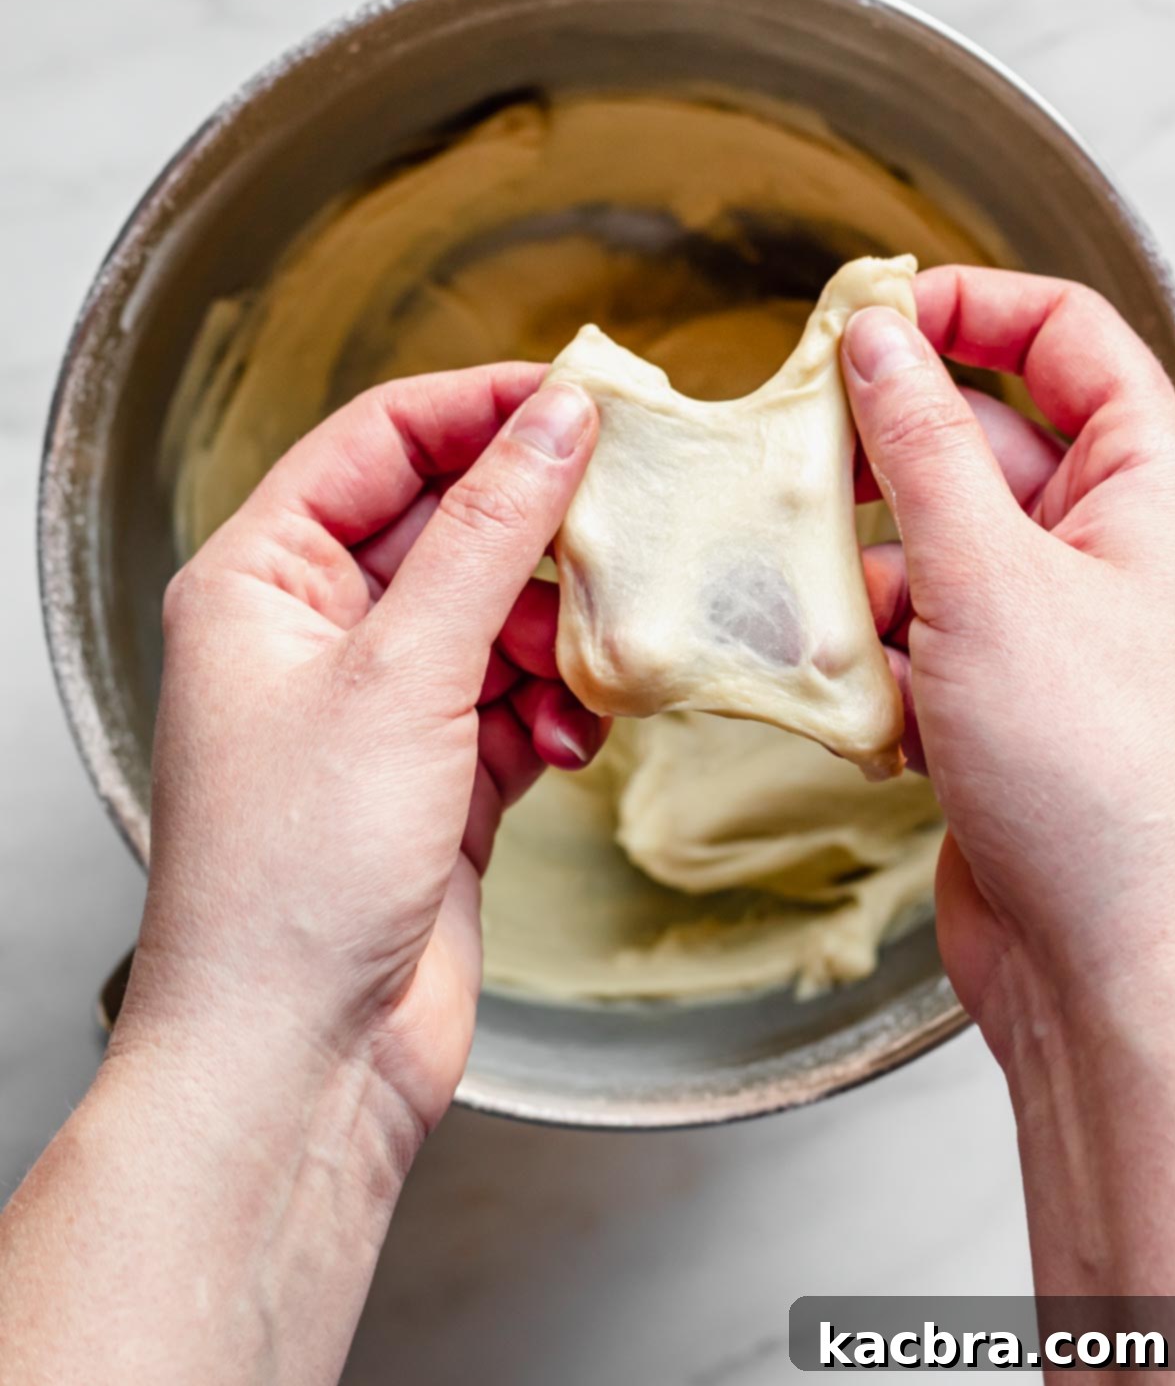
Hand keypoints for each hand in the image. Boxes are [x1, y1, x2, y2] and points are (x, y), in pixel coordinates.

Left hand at [124, 364, 602, 1146]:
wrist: (300, 1061)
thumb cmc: (294, 875)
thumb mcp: (402, 673)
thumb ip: (488, 535)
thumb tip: (557, 422)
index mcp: (261, 578)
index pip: (379, 440)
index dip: (480, 409)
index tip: (586, 398)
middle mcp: (314, 632)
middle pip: (448, 524)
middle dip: (538, 533)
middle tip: (630, 524)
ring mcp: (378, 706)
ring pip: (496, 614)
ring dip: (557, 634)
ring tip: (593, 666)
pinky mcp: (437, 775)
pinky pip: (517, 698)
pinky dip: (558, 709)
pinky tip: (573, 740)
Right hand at [841, 267, 1174, 1053]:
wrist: (1108, 965)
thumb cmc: (1100, 777)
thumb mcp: (990, 576)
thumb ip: (922, 444)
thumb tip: (877, 337)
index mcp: (1148, 485)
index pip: (1065, 338)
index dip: (970, 305)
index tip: (872, 310)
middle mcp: (1103, 544)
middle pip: (976, 439)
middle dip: (883, 453)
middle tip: (794, 452)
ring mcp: (1045, 621)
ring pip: (928, 541)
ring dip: (861, 567)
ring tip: (819, 600)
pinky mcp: (992, 694)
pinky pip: (910, 628)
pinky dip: (867, 648)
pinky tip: (849, 689)